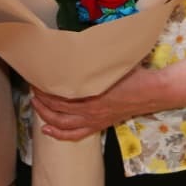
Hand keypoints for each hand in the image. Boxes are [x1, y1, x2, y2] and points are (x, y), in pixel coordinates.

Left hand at [31, 67, 163, 140]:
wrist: (152, 91)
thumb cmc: (133, 74)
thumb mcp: (109, 64)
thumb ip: (91, 63)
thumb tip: (75, 52)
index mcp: (91, 93)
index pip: (59, 94)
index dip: (44, 87)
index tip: (36, 77)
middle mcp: (89, 110)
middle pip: (56, 108)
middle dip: (41, 99)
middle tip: (33, 88)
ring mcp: (94, 120)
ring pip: (62, 123)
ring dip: (45, 115)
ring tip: (35, 106)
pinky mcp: (99, 125)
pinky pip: (75, 134)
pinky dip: (59, 134)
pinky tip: (47, 130)